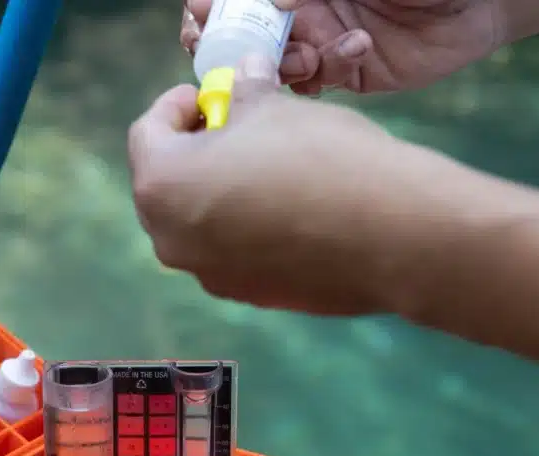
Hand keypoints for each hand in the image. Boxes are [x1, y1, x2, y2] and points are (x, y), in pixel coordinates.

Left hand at [128, 55, 495, 314]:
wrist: (391, 236)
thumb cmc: (321, 160)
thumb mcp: (273, 109)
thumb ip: (243, 94)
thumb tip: (242, 76)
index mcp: (162, 187)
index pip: (147, 134)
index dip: (176, 106)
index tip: (209, 95)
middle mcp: (171, 241)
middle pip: (165, 184)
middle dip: (194, 150)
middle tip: (234, 127)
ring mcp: (208, 275)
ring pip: (198, 222)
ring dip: (219, 190)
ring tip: (265, 165)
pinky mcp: (248, 296)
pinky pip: (231, 252)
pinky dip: (245, 227)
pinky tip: (288, 207)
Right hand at [180, 0, 500, 93]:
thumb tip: (273, 0)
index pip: (241, 0)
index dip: (212, 8)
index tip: (197, 12)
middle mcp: (304, 13)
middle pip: (245, 36)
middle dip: (228, 44)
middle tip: (226, 50)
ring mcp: (324, 44)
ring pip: (277, 66)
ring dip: (282, 64)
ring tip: (308, 53)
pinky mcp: (351, 73)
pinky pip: (321, 82)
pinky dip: (328, 71)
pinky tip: (356, 48)